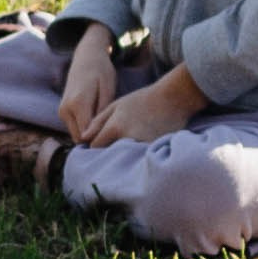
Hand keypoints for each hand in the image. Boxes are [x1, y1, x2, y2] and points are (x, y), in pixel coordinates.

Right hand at [58, 24, 117, 143]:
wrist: (86, 57)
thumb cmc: (101, 71)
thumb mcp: (108, 90)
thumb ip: (102, 113)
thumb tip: (98, 134)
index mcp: (78, 103)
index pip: (87, 135)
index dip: (101, 138)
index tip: (115, 135)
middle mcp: (65, 109)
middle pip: (80, 138)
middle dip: (95, 138)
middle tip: (112, 130)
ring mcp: (62, 111)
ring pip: (77, 135)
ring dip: (90, 134)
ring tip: (106, 122)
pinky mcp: (62, 112)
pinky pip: (75, 128)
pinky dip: (85, 128)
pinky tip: (98, 119)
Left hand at [86, 62, 207, 147]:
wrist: (173, 99)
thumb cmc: (143, 100)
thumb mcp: (116, 105)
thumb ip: (98, 122)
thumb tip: (83, 138)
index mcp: (115, 127)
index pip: (95, 146)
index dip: (95, 146)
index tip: (98, 144)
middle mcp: (127, 139)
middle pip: (109, 156)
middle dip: (107, 154)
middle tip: (111, 149)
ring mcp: (142, 146)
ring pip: (124, 159)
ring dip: (122, 157)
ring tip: (125, 151)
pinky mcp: (154, 150)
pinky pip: (138, 159)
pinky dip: (136, 158)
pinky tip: (138, 152)